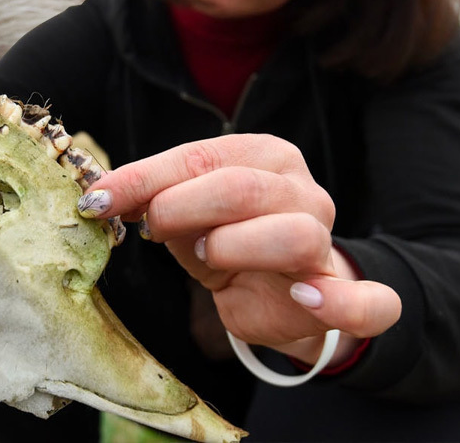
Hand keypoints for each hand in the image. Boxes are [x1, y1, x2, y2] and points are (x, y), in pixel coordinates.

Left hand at [80, 134, 400, 364]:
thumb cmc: (225, 243)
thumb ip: (149, 198)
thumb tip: (99, 195)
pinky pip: (364, 301)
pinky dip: (337, 302)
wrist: (281, 296)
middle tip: (151, 230)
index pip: (198, 157)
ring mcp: (327, 242)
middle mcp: (301, 191)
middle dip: (179, 208)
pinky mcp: (346, 295)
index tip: (95, 200)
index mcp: (263, 156)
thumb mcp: (181, 215)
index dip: (141, 179)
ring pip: (291, 234)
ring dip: (233, 248)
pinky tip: (303, 298)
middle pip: (240, 187)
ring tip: (208, 257)